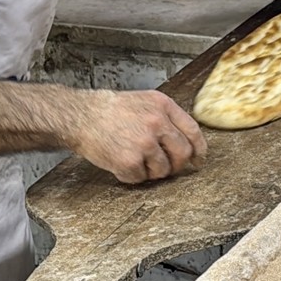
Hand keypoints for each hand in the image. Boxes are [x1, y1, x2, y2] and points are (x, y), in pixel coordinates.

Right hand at [75, 90, 206, 183]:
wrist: (82, 116)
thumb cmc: (111, 110)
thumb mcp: (145, 101)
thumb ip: (166, 117)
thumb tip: (186, 140)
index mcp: (163, 106)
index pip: (193, 131)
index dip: (199, 149)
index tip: (198, 160)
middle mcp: (157, 123)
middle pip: (182, 154)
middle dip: (176, 165)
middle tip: (166, 167)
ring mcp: (144, 142)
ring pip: (163, 170)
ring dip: (152, 171)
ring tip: (136, 159)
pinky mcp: (130, 161)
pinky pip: (141, 178)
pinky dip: (132, 176)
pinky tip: (121, 162)